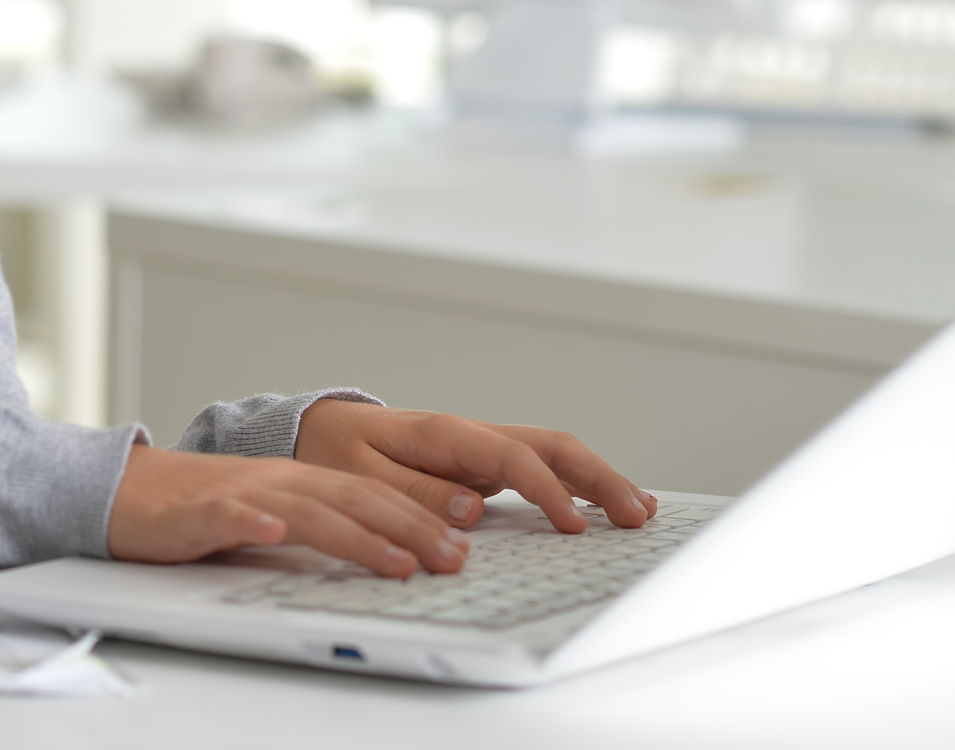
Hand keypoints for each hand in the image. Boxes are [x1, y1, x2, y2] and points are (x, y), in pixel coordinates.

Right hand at [107, 443, 468, 577]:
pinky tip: (274, 532)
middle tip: (452, 559)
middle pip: (354, 498)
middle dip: (409, 528)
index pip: (371, 495)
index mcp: (300, 481)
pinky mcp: (199, 510)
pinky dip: (254, 521)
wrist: (130, 491)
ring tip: (397, 560)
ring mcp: (241, 493)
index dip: (419, 518)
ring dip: (356, 535)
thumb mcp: (271, 517)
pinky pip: (230, 513)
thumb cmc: (201, 510)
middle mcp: (280, 481)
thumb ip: (318, 529)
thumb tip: (382, 557)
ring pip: (307, 509)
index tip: (460, 546)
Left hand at [293, 400, 656, 534]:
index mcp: (443, 434)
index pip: (512, 459)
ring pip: (551, 453)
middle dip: (599, 477)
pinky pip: (538, 467)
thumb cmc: (334, 451)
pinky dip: (575, 482)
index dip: (548, 492)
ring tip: (639, 508)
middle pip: (550, 446)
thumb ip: (414, 492)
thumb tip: (471, 509)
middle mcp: (470, 435)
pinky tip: (600, 503)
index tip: (574, 527)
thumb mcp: (359, 474)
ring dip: (597, 477)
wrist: (315, 428)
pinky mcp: (480, 463)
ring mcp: (479, 448)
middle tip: (637, 514)